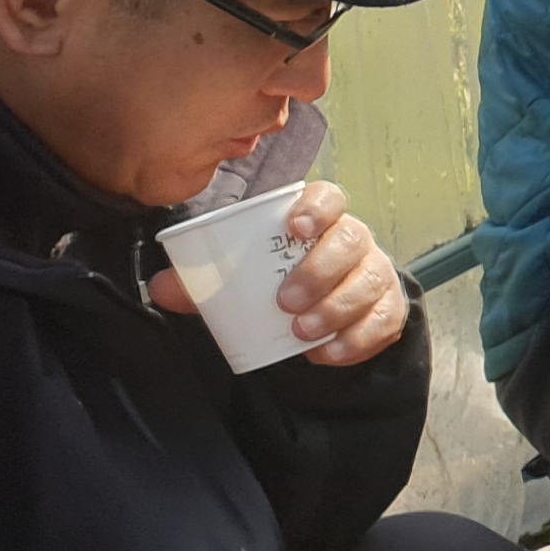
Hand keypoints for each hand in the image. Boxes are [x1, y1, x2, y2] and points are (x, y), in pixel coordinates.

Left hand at [149, 180, 407, 365]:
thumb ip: (202, 282)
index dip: (318, 207)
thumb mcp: (239, 279)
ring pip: (370, 281)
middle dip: (321, 271)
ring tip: (302, 333)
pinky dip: (358, 339)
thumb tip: (161, 287)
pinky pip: (385, 320)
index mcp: (319, 220)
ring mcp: (375, 272)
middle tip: (286, 302)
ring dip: (338, 308)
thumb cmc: (277, 282)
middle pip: (351, 241)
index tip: (295, 227)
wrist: (323, 314)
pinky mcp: (388, 307)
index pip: (329, 197)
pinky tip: (329, 353)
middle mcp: (353, 240)